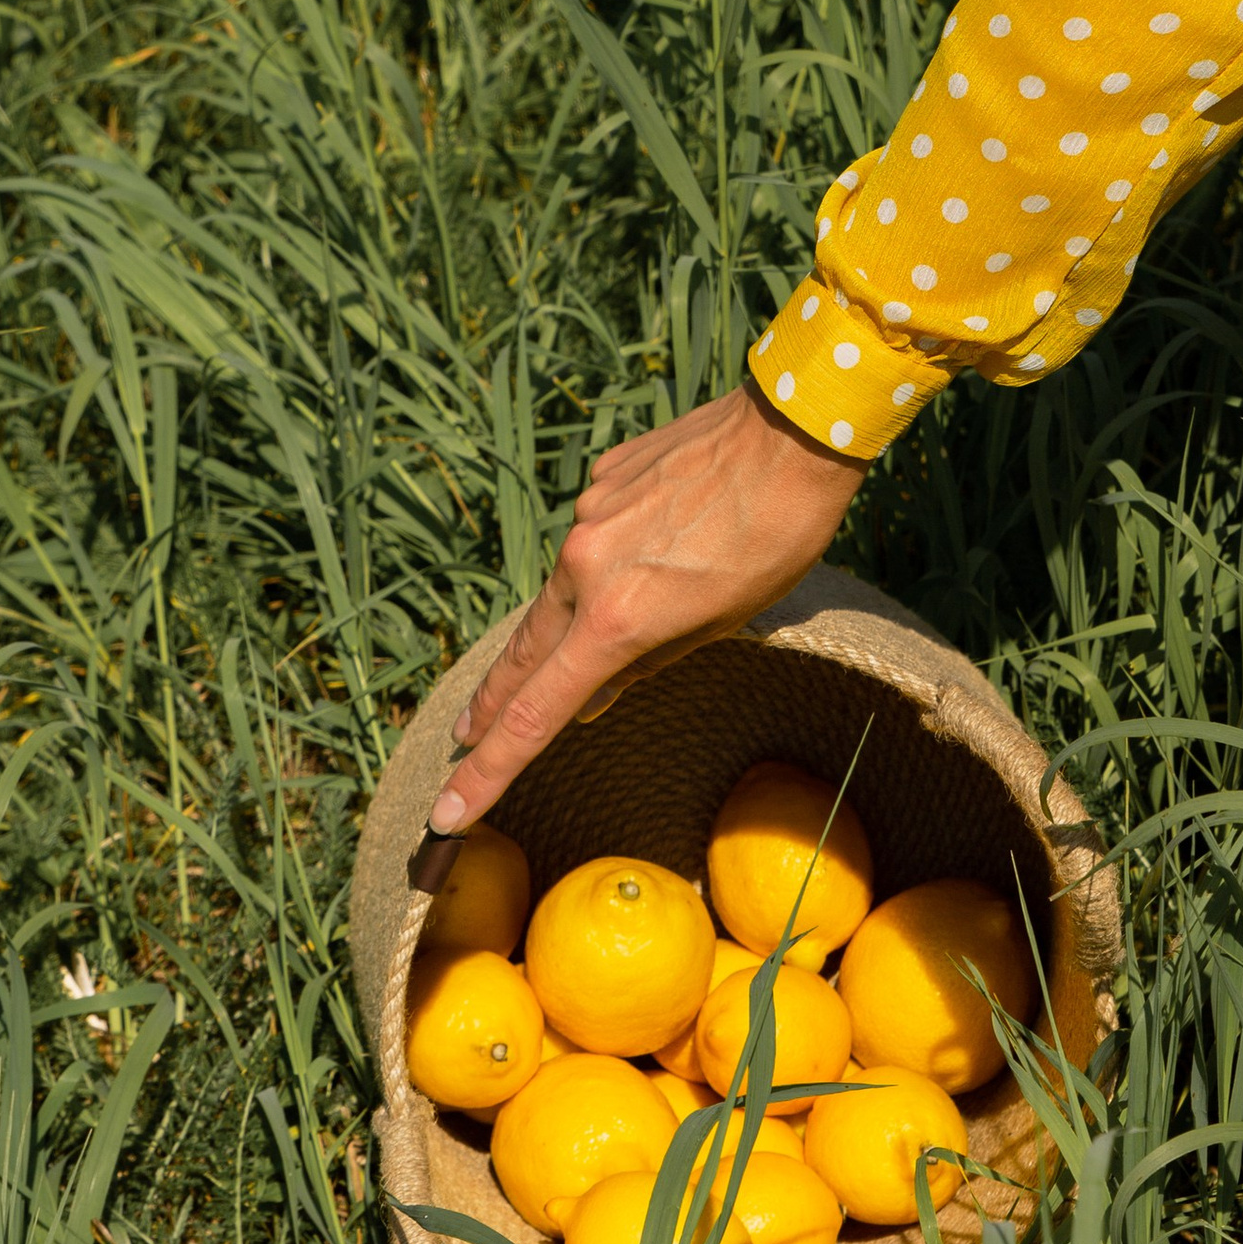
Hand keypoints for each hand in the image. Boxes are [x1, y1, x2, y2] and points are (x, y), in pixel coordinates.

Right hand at [428, 378, 869, 833]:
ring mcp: (587, 516)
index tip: (450, 811)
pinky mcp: (602, 478)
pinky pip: (593, 535)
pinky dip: (610, 555)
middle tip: (463, 735)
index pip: (537, 714)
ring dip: (570, 619)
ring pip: (561, 590)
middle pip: (522, 656)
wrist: (792, 432)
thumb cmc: (775, 540)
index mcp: (617, 619)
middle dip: (491, 705)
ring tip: (606, 627)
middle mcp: (584, 567)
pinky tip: (658, 543)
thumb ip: (647, 665)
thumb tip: (592, 698)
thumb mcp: (721, 624)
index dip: (490, 770)